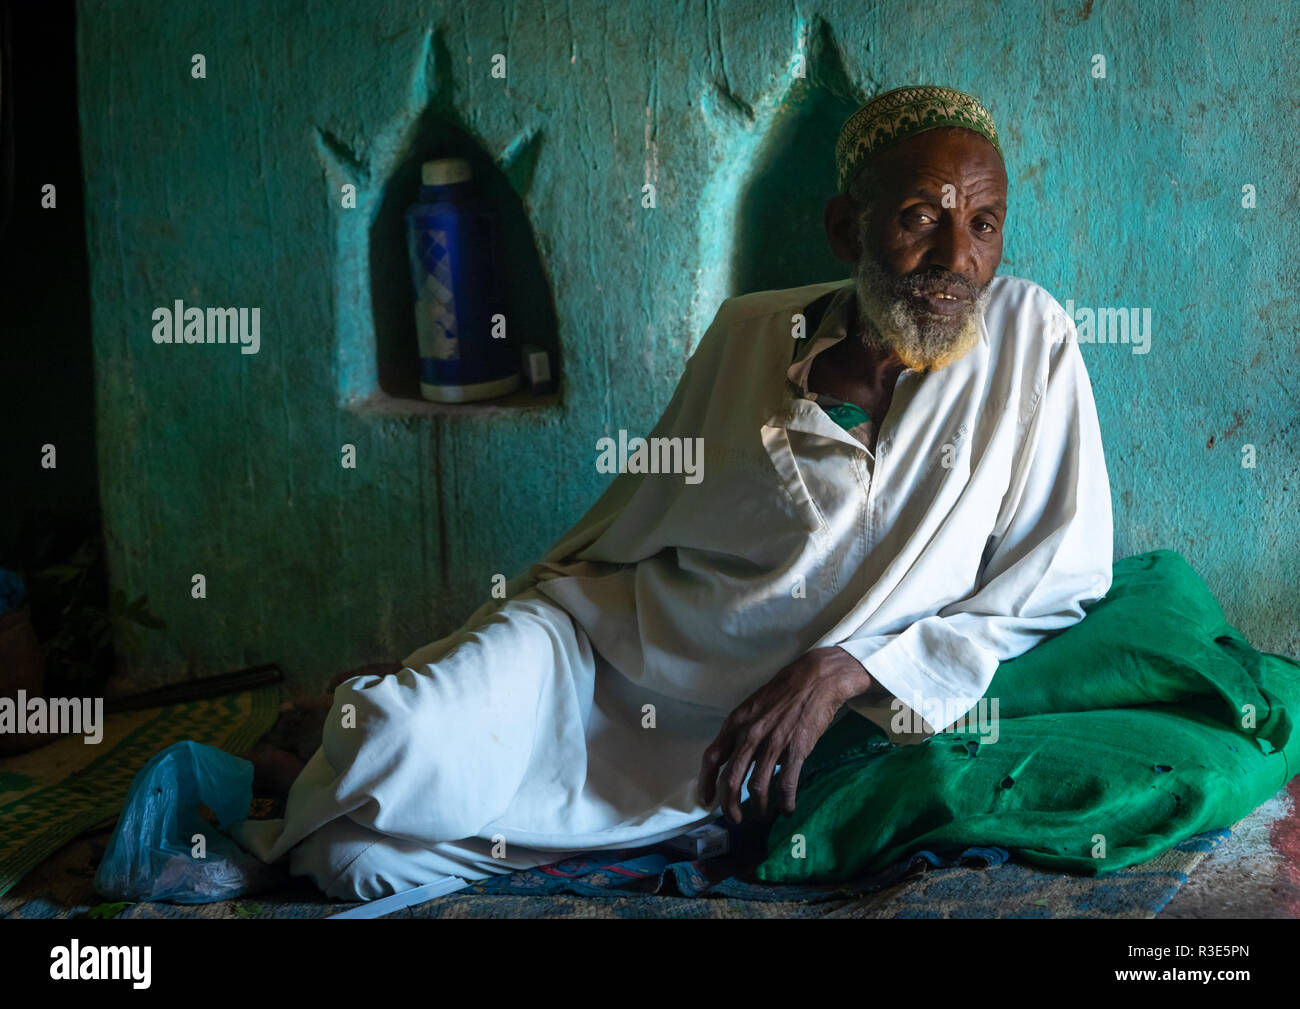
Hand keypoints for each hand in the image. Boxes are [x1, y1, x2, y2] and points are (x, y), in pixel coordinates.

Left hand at [696, 646, 873, 821]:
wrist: (816, 678)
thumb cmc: (784, 692)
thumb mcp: (753, 707)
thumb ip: (744, 733)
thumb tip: (741, 760)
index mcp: (736, 723)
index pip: (712, 757)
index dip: (706, 782)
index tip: (706, 800)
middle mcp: (750, 735)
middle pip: (731, 779)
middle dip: (730, 805)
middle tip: (734, 819)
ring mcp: (772, 743)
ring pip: (757, 787)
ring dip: (759, 808)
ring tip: (763, 815)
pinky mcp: (796, 750)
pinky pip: (786, 785)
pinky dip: (785, 802)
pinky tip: (787, 809)